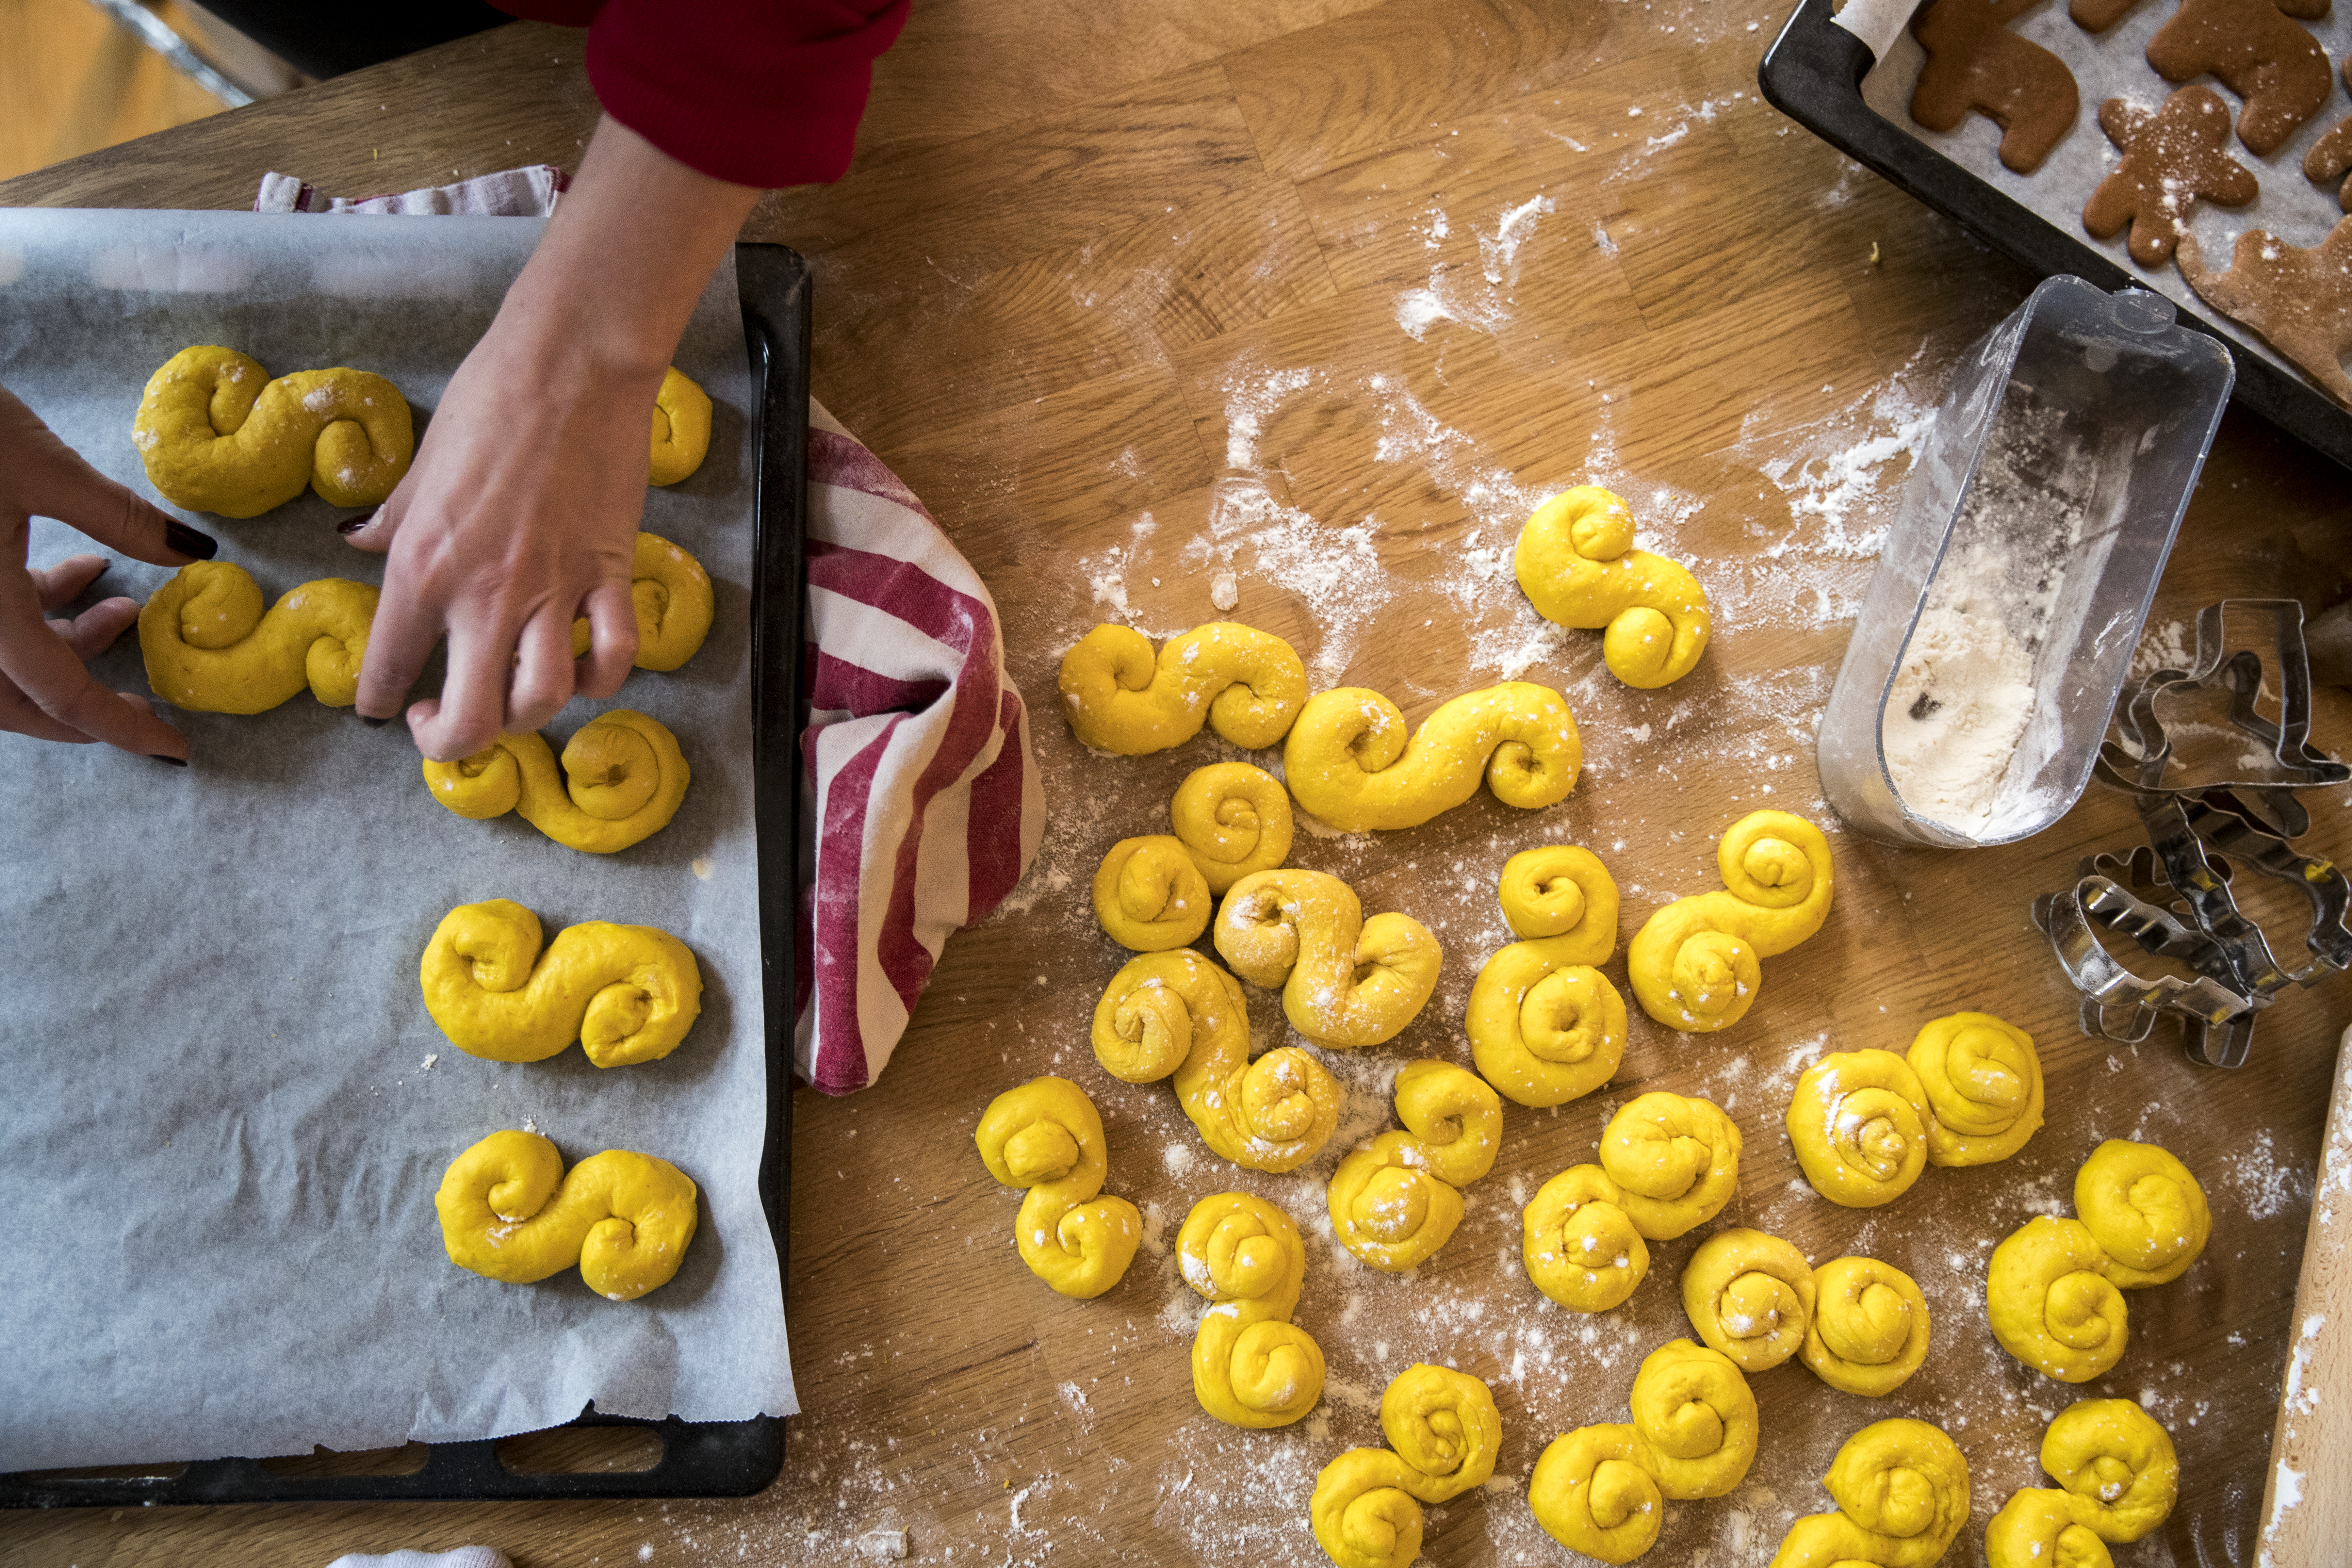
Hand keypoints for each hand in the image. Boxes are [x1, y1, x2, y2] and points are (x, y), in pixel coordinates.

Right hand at [0, 384, 212, 760]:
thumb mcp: (37, 464)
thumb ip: (118, 517)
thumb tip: (191, 551)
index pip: (60, 696)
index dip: (121, 726)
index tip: (175, 748)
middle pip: (20, 697)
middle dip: (86, 700)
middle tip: (147, 695)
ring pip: (4, 660)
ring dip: (65, 645)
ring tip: (125, 607)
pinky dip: (36, 610)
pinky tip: (82, 571)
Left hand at [347, 115, 761, 761]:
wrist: (572, 364)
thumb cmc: (490, 399)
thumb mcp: (421, 465)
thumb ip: (393, 517)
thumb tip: (359, 538)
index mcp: (423, 565)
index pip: (388, 667)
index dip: (378, 701)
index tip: (383, 704)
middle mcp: (485, 594)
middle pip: (469, 719)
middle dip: (448, 742)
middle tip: (440, 722)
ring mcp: (554, 590)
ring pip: (541, 701)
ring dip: (522, 719)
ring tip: (508, 701)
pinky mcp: (610, 575)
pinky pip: (614, 656)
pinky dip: (599, 678)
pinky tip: (582, 670)